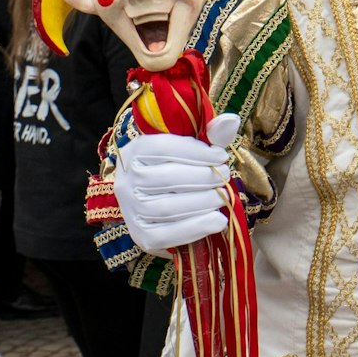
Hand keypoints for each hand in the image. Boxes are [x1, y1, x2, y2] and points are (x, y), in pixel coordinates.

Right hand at [115, 113, 239, 253]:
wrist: (165, 208)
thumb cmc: (181, 171)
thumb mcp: (193, 150)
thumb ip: (211, 136)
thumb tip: (231, 120)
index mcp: (134, 153)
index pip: (161, 148)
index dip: (195, 152)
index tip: (221, 156)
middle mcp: (126, 181)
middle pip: (166, 178)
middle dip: (203, 177)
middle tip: (225, 177)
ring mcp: (131, 211)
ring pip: (166, 207)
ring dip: (202, 202)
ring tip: (223, 196)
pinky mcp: (142, 236)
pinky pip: (167, 234)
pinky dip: (196, 228)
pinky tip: (218, 220)